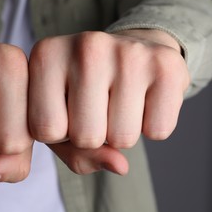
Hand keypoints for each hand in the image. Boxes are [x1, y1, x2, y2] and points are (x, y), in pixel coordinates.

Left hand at [28, 30, 189, 174]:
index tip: (66, 111)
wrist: (129, 53)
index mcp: (45, 55)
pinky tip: (143, 99)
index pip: (45, 130)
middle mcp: (85, 46)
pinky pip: (158, 131)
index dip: (59, 134)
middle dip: (93, 137)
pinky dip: (152, 126)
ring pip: (122, 139)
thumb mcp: (60, 120)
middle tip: (97, 108)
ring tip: (118, 101)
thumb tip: (119, 166)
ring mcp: (128, 51)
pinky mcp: (167, 64)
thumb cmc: (83, 94)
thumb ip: (73, 153)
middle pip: (86, 137)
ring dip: (121, 133)